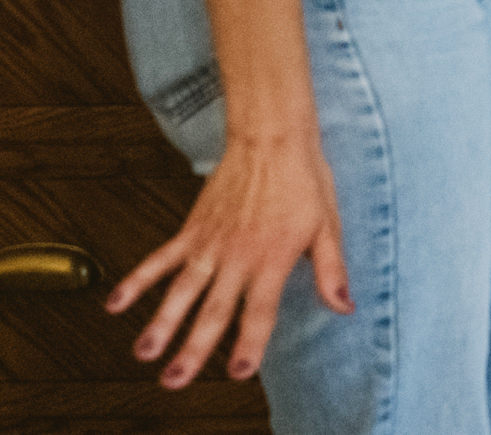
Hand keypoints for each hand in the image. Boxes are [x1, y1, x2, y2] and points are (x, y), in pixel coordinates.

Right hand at [108, 133, 349, 387]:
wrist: (272, 138)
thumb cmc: (305, 180)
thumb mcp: (328, 226)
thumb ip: (332, 270)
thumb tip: (344, 307)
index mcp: (273, 259)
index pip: (260, 310)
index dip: (250, 343)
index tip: (238, 371)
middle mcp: (238, 256)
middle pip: (213, 310)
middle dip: (194, 348)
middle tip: (173, 381)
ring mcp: (210, 244)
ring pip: (181, 291)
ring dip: (160, 323)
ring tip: (143, 354)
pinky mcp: (192, 229)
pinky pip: (160, 259)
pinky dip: (136, 281)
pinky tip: (116, 304)